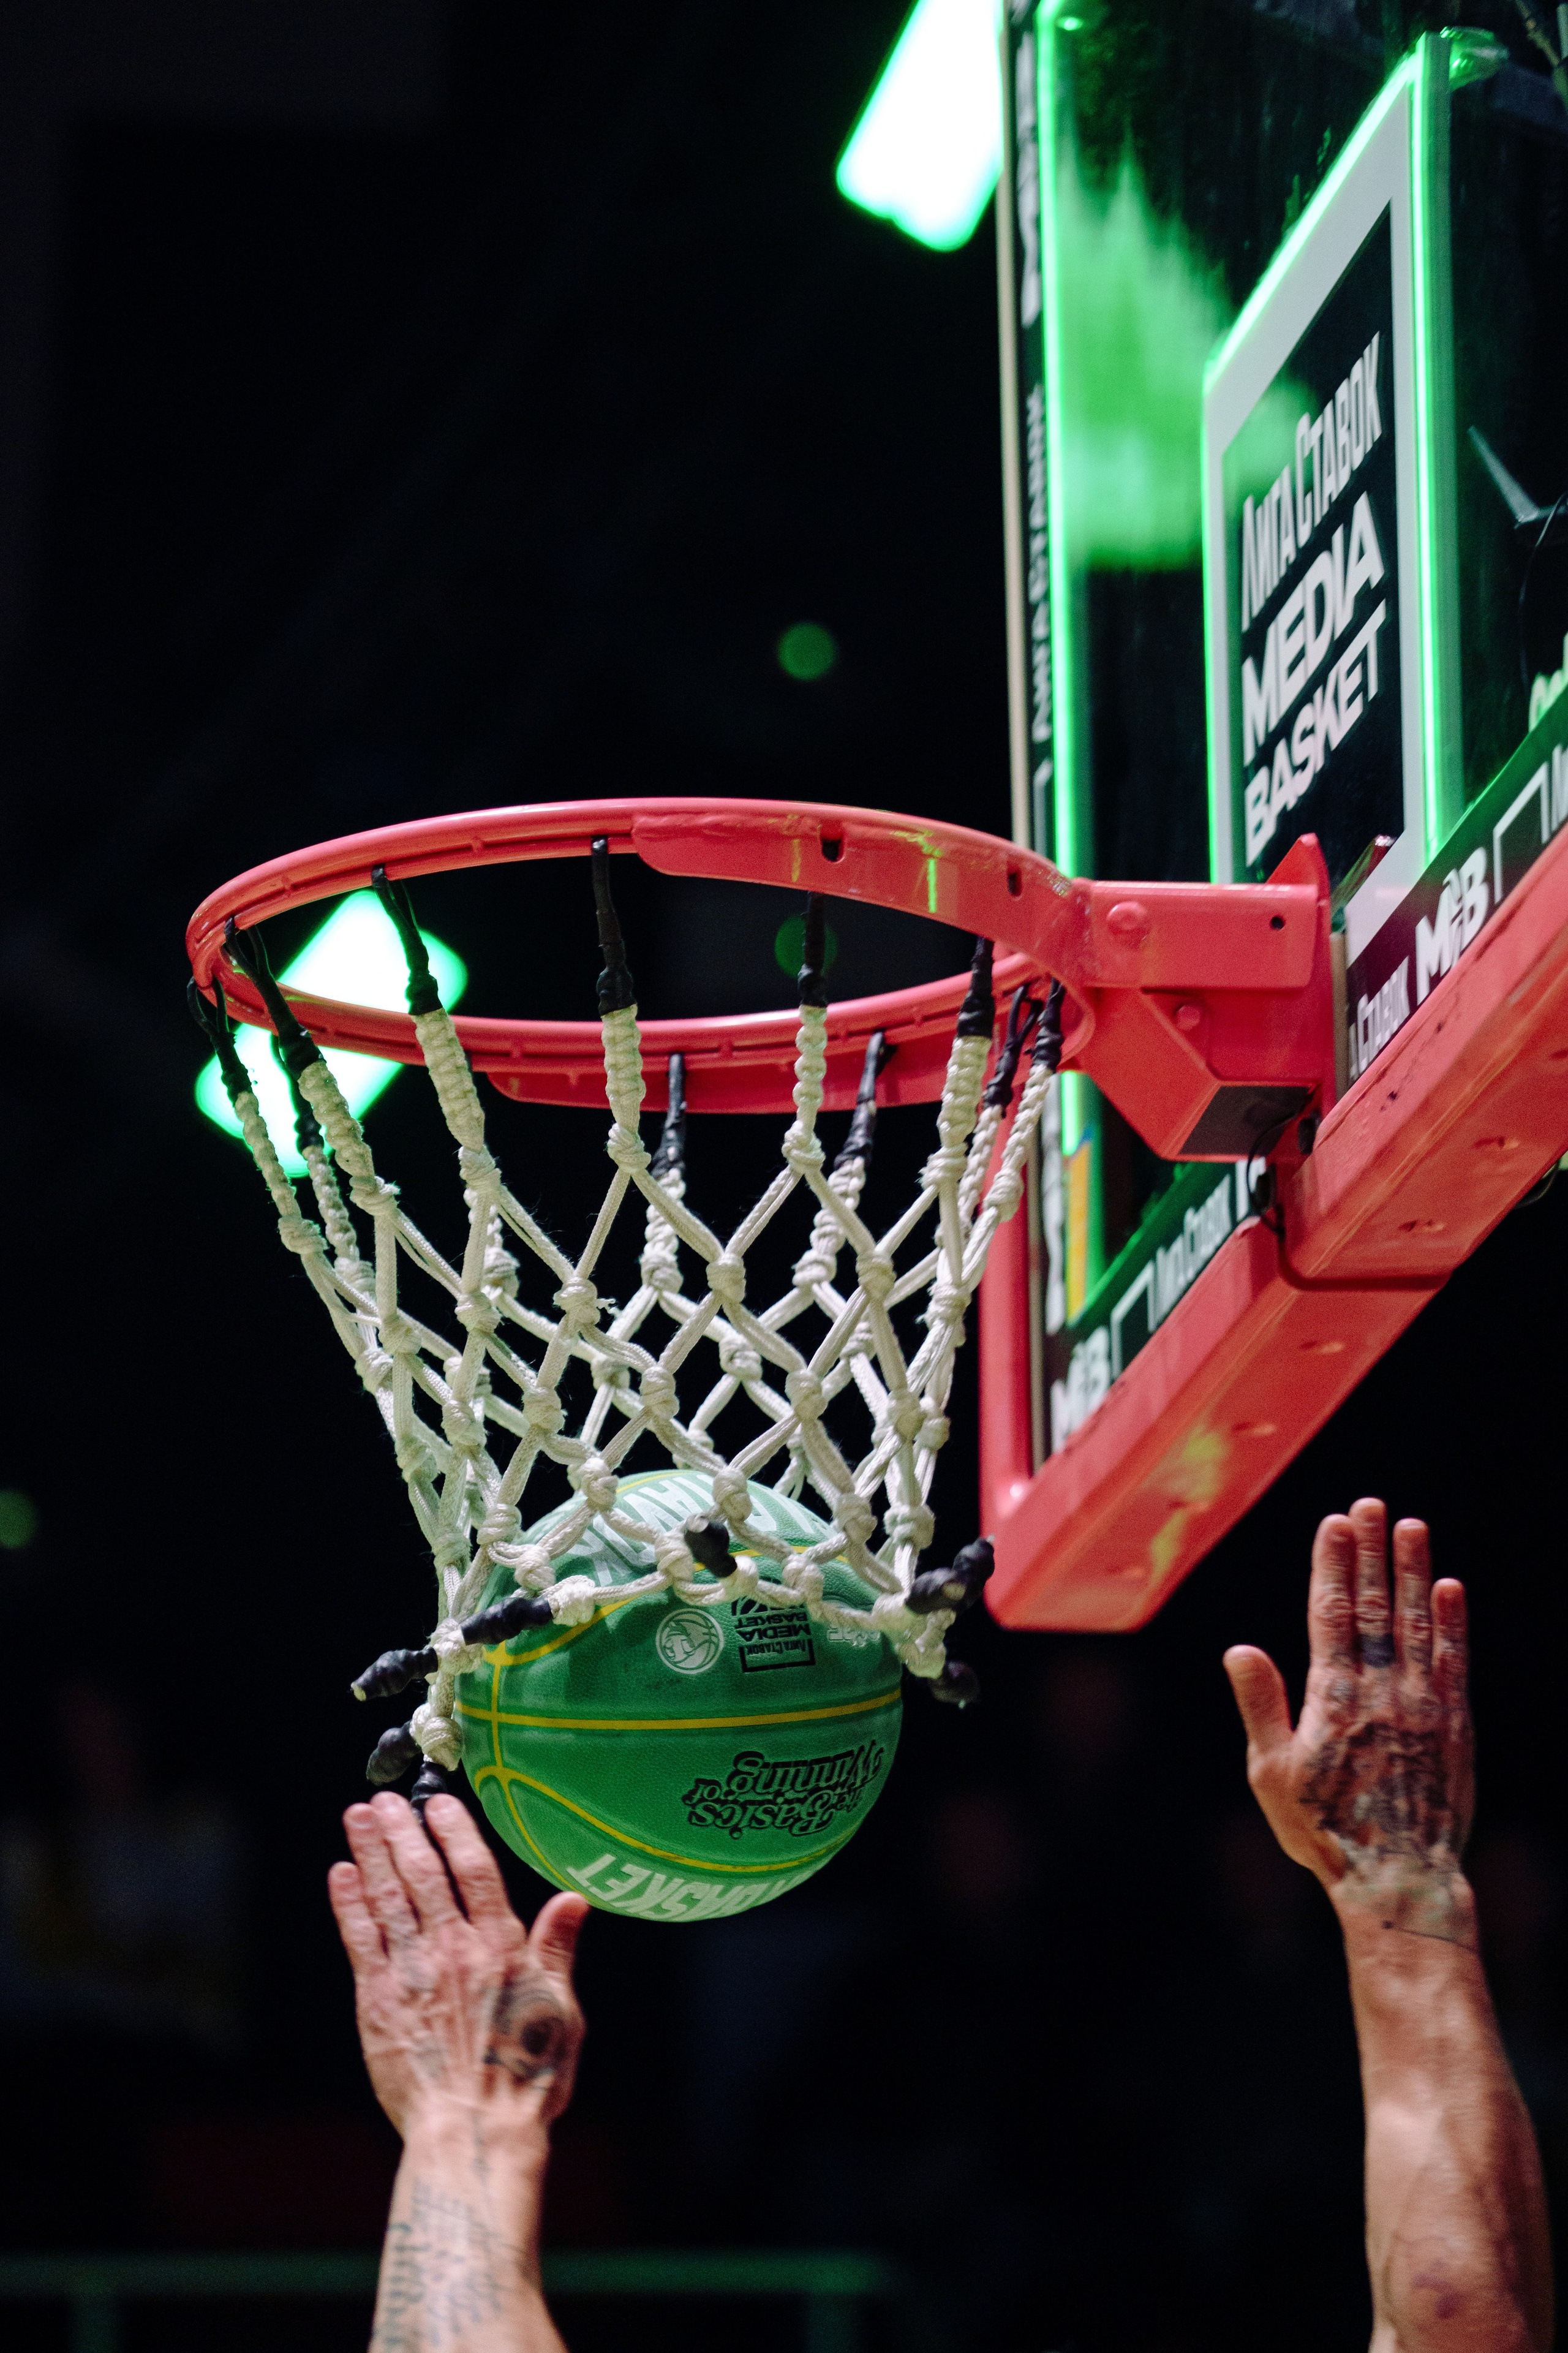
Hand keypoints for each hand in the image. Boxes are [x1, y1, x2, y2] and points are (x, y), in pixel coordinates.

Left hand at [328, 1791, 587, 2141]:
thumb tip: (573, 1898)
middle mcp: (453, 1950)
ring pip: (387, 1897)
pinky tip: (341, 1875)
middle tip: (383, 1799)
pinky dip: (349, 1904)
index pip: (474, 1870)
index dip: (454, 1831)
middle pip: (422, 1874)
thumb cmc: (526, 2077)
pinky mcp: (378, 2002)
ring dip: (371, 1852)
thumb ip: (557, 1950)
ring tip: (359, 1817)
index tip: (438, 1803)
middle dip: (402, 1830)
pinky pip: (361, 1940)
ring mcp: (412, 1973)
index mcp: (500, 1948)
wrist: (472, 2134)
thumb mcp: (560, 2010)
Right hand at [1224, 1499, 1474, 1940]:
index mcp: (1332, 1699)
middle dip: (1370, 1552)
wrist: (1400, 1877)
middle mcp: (1380, 1691)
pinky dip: (1453, 1622)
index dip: (1331, 1564)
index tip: (1334, 1522)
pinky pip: (1453, 1661)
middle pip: (1373, 1606)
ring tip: (1412, 1527)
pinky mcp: (1455, 1725)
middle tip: (1371, 1504)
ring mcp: (1422, 1705)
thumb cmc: (1325, 1832)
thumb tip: (1240, 1648)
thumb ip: (1261, 1707)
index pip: (1329, 1613)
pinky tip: (1451, 1588)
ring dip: (1414, 1572)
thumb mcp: (1272, 1775)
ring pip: (1417, 1623)